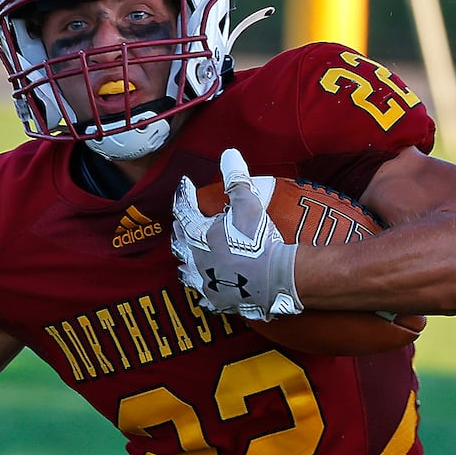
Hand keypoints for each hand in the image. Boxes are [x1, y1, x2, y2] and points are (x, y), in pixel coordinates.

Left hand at [171, 148, 302, 321]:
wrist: (276, 278)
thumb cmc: (259, 240)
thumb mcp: (248, 204)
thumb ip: (236, 180)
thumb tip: (228, 154)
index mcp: (199, 236)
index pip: (183, 211)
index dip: (183, 195)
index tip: (185, 185)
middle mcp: (196, 261)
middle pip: (179, 243)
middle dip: (180, 230)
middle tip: (184, 222)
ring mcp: (205, 282)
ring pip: (186, 271)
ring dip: (187, 261)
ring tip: (189, 256)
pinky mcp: (218, 301)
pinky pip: (205, 296)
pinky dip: (205, 290)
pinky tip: (207, 289)